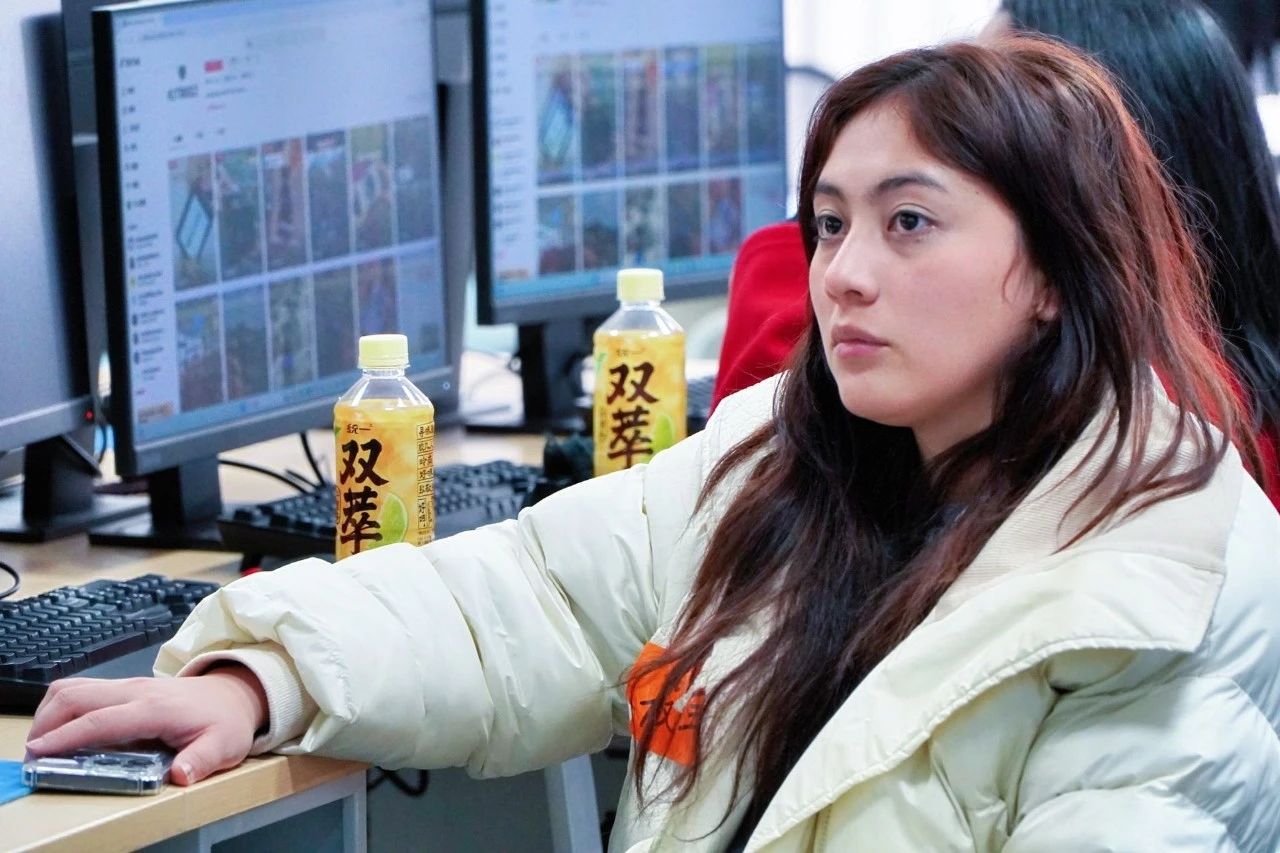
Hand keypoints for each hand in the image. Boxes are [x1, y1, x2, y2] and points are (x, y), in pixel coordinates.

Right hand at [25, 667, 268, 785]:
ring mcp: (128, 685)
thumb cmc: (225, 722)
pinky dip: (61, 706)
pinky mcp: (124, 687)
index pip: (101, 721)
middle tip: (34, 755)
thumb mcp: (224, 746)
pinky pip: (83, 688)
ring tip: (42, 744)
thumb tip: (181, 775)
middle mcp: (136, 691)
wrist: (234, 693)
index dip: (67, 737)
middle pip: (77, 696)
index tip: (39, 752)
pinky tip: (61, 729)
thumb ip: (202, 761)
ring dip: (50, 712)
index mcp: (155, 708)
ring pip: (75, 687)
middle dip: (46, 723)